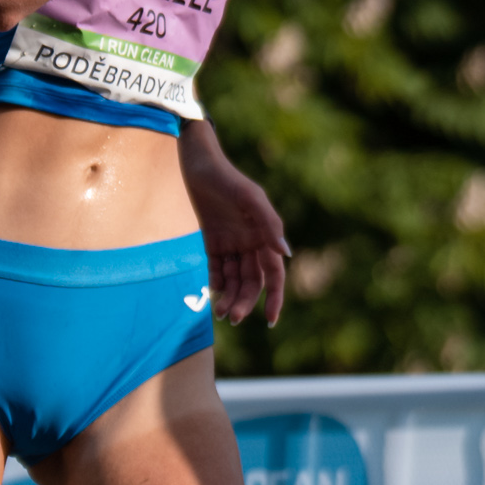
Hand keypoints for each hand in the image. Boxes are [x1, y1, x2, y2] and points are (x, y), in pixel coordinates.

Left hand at [182, 142, 291, 325]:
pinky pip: (217, 269)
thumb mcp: (249, 197)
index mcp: (265, 236)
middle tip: (231, 317)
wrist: (198, 164)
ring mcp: (232, 244)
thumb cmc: (227, 178)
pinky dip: (216, 282)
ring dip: (229, 297)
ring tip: (218, 312)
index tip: (269, 321)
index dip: (275, 298)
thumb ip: (269, 224)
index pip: (274, 274)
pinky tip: (212, 291)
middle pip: (253, 282)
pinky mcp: (212, 242)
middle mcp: (251, 243)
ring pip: (234, 280)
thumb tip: (286, 254)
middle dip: (245, 302)